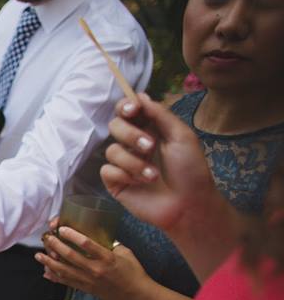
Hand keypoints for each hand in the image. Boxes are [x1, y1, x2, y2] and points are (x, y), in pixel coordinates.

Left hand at [36, 227, 151, 299]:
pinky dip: (55, 277)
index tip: (62, 228)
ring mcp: (89, 281)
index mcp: (107, 258)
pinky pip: (67, 282)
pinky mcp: (86, 289)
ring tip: (38, 255)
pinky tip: (46, 272)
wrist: (137, 295)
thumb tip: (95, 234)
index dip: (72, 235)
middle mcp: (96, 270)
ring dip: (49, 262)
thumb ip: (109, 243)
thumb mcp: (125, 252)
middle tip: (46, 238)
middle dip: (55, 246)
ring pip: (65, 271)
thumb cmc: (133, 272)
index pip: (87, 244)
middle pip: (71, 256)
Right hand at [102, 94, 215, 231]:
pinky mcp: (116, 182)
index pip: (128, 110)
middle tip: (150, 147)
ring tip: (153, 175)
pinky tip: (141, 183)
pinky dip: (125, 175)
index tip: (132, 110)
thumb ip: (160, 114)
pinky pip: (107, 170)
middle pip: (115, 126)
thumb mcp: (182, 136)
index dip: (126, 106)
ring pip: (112, 150)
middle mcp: (134, 144)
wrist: (189, 204)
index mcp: (150, 129)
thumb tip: (140, 95)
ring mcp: (123, 163)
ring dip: (134, 162)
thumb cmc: (191, 170)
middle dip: (131, 135)